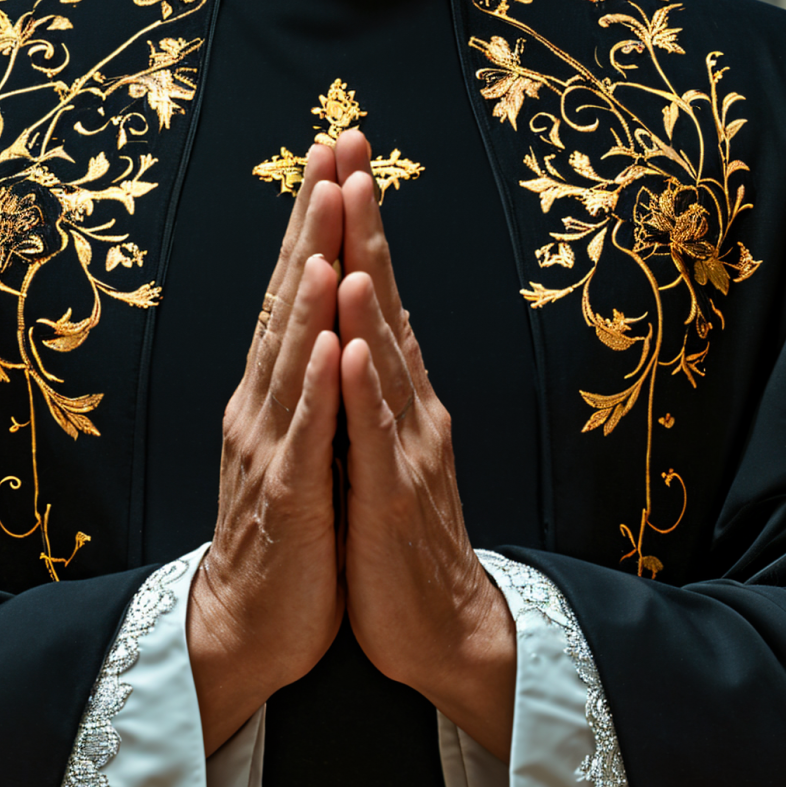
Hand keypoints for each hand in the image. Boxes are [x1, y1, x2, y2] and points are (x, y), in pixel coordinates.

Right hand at [186, 140, 344, 750]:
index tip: (335, 156)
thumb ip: (301, 386)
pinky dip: (316, 378)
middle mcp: (261, 408)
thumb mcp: (295, 447)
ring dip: (308, 286)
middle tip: (330, 151)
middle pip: (287, 301)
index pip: (293, 293)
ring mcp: (271, 449)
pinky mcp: (289, 496)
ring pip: (292, 353)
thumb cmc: (282, 540)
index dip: (313, 223)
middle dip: (311, 225)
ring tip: (325, 223)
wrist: (247, 631)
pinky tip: (326, 333)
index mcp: (271, 395)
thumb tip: (316, 321)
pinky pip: (305, 429)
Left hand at [335, 134, 515, 760]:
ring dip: (367, 291)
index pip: (375, 296)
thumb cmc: (401, 544)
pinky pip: (373, 438)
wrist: (442, 634)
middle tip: (352, 152)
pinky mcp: (391, 502)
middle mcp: (410, 410)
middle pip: (384, 305)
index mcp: (399, 398)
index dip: (359, 226)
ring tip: (352, 223)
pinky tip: (352, 343)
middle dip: (365, 227)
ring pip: (382, 358)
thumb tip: (363, 324)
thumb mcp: (381, 450)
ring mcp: (405, 453)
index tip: (343, 156)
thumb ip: (376, 389)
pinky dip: (363, 389)